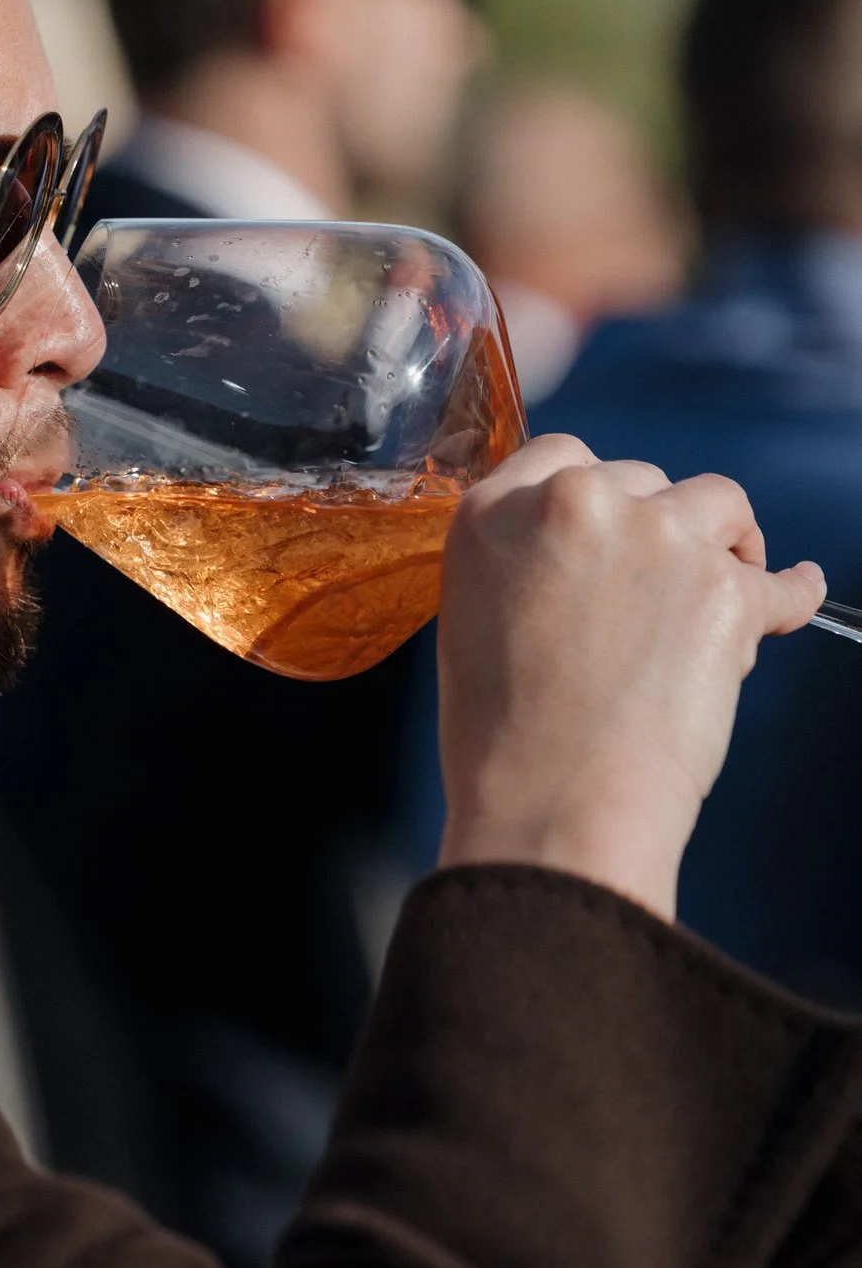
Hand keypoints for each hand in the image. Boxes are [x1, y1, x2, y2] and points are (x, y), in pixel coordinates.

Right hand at [436, 435, 823, 920]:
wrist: (554, 812)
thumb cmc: (503, 746)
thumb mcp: (474, 625)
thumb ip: (521, 565)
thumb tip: (584, 563)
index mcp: (493, 513)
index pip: (559, 455)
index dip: (596, 493)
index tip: (613, 524)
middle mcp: (573, 504)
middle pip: (641, 479)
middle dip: (654, 526)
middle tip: (655, 593)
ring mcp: (655, 539)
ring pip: (716, 505)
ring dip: (721, 544)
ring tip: (719, 595)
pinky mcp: (724, 588)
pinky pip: (779, 581)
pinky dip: (789, 595)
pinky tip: (794, 597)